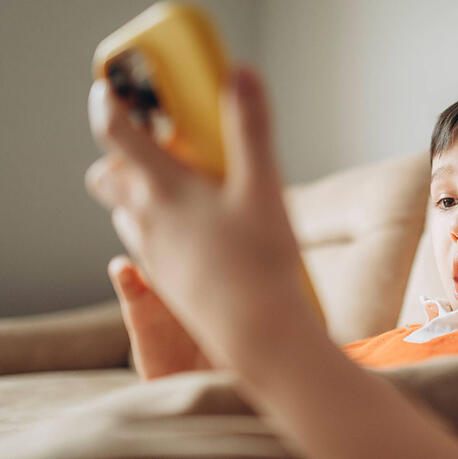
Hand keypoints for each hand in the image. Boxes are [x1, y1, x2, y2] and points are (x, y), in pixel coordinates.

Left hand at [85, 67, 314, 365]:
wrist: (255, 330)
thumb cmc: (260, 260)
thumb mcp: (263, 185)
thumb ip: (250, 128)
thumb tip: (242, 75)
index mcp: (164, 190)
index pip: (117, 135)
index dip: (110, 106)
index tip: (115, 91)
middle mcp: (147, 220)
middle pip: (108, 177)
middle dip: (123, 156)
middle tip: (159, 143)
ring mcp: (153, 252)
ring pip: (126, 212)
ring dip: (141, 191)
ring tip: (182, 184)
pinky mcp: (165, 277)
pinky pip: (145, 241)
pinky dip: (157, 222)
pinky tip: (197, 228)